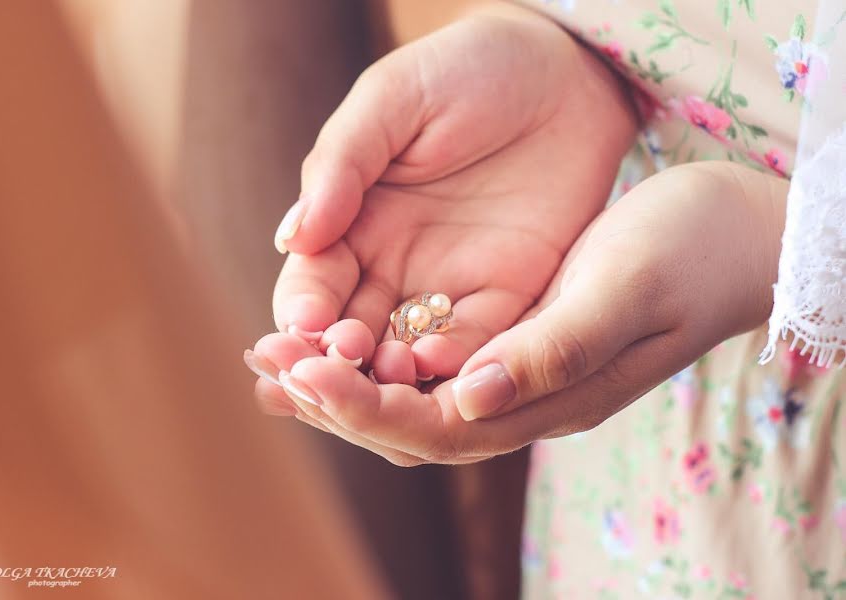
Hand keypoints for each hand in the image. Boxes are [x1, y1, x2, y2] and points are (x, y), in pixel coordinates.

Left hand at [249, 162, 786, 464]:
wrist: (730, 237)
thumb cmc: (684, 253)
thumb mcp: (622, 290)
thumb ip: (551, 349)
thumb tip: (468, 396)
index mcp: (549, 397)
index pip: (435, 427)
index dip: (361, 408)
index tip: (302, 375)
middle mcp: (526, 402)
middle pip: (410, 429)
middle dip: (334, 403)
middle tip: (266, 368)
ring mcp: (519, 380)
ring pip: (411, 404)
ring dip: (343, 387)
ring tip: (279, 364)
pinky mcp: (514, 348)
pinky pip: (428, 370)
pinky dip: (373, 360)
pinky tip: (337, 341)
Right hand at [255, 4, 636, 388]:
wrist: (565, 71)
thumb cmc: (467, 70)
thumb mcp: (394, 100)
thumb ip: (342, 162)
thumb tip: (292, 235)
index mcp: (352, 223)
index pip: (312, 284)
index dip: (303, 310)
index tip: (304, 326)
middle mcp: (393, 267)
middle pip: (349, 335)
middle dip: (339, 359)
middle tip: (339, 363)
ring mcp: (449, 288)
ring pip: (405, 356)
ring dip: (392, 376)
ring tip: (390, 376)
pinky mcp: (508, 298)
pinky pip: (474, 345)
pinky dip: (456, 366)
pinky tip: (443, 370)